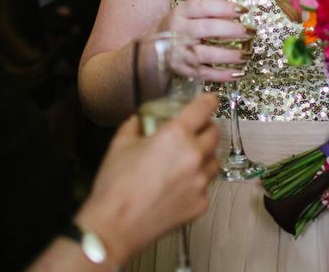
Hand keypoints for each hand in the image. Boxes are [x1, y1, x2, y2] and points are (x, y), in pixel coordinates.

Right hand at [75, 92, 219, 264]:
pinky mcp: (200, 204)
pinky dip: (196, 182)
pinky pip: (206, 186)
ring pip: (214, 160)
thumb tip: (142, 118)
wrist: (114, 227)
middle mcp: (194, 155)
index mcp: (176, 135)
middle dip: (206, 128)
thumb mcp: (121, 143)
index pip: (204, 108)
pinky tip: (179, 187)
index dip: (208, 101)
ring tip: (187, 160)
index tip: (210, 100)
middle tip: (194, 132)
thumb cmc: (115, 184)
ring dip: (205, 155)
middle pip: (214, 133)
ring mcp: (200, 182)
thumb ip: (136, 124)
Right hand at [157, 0, 254, 81]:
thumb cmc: (179, 28)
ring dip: (228, 55)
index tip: (243, 11)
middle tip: (250, 32)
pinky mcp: (182, 70)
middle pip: (206, 29)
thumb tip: (240, 14)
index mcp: (181, 12)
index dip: (224, 7)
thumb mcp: (188, 14)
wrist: (152, 50)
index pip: (203, 6)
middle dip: (231, 30)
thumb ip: (209, 12)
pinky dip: (222, 75)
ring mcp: (179, 52)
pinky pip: (204, 74)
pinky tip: (237, 73)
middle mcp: (178, 30)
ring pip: (205, 53)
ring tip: (246, 55)